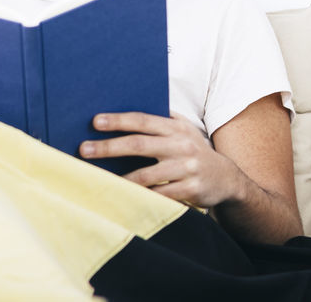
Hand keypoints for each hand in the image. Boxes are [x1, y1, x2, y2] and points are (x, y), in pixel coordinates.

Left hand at [80, 112, 246, 207]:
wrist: (226, 179)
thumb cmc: (195, 152)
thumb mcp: (184, 131)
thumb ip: (162, 121)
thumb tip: (125, 112)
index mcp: (177, 128)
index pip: (144, 120)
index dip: (119, 120)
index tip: (95, 121)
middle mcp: (182, 146)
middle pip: (139, 145)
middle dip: (109, 147)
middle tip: (84, 149)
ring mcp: (186, 169)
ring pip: (146, 175)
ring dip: (119, 178)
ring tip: (96, 179)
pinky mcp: (189, 190)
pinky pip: (158, 196)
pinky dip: (138, 198)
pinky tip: (121, 198)